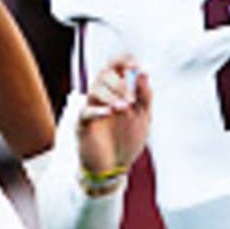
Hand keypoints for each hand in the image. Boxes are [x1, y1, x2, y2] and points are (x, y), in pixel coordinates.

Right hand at [78, 56, 151, 190]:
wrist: (115, 168)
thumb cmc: (128, 141)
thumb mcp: (144, 118)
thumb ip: (145, 96)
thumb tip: (144, 73)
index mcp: (118, 90)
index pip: (116, 65)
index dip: (124, 60)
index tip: (134, 66)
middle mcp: (103, 95)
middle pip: (104, 73)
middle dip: (120, 83)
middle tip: (131, 98)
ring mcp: (92, 108)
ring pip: (95, 88)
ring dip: (111, 95)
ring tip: (124, 108)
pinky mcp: (83, 124)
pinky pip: (87, 111)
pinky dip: (98, 110)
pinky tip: (110, 113)